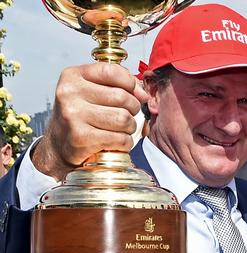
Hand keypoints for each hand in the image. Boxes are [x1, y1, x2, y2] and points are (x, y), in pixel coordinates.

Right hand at [32, 63, 148, 180]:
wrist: (60, 145)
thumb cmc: (83, 115)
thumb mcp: (93, 91)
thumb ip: (119, 84)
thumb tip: (143, 94)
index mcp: (73, 76)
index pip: (112, 71)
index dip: (130, 83)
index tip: (134, 93)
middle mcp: (69, 93)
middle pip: (122, 97)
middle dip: (133, 108)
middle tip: (127, 115)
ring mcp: (73, 115)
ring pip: (123, 119)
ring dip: (130, 127)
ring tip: (122, 129)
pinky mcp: (80, 138)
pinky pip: (120, 138)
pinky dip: (125, 142)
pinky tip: (117, 142)